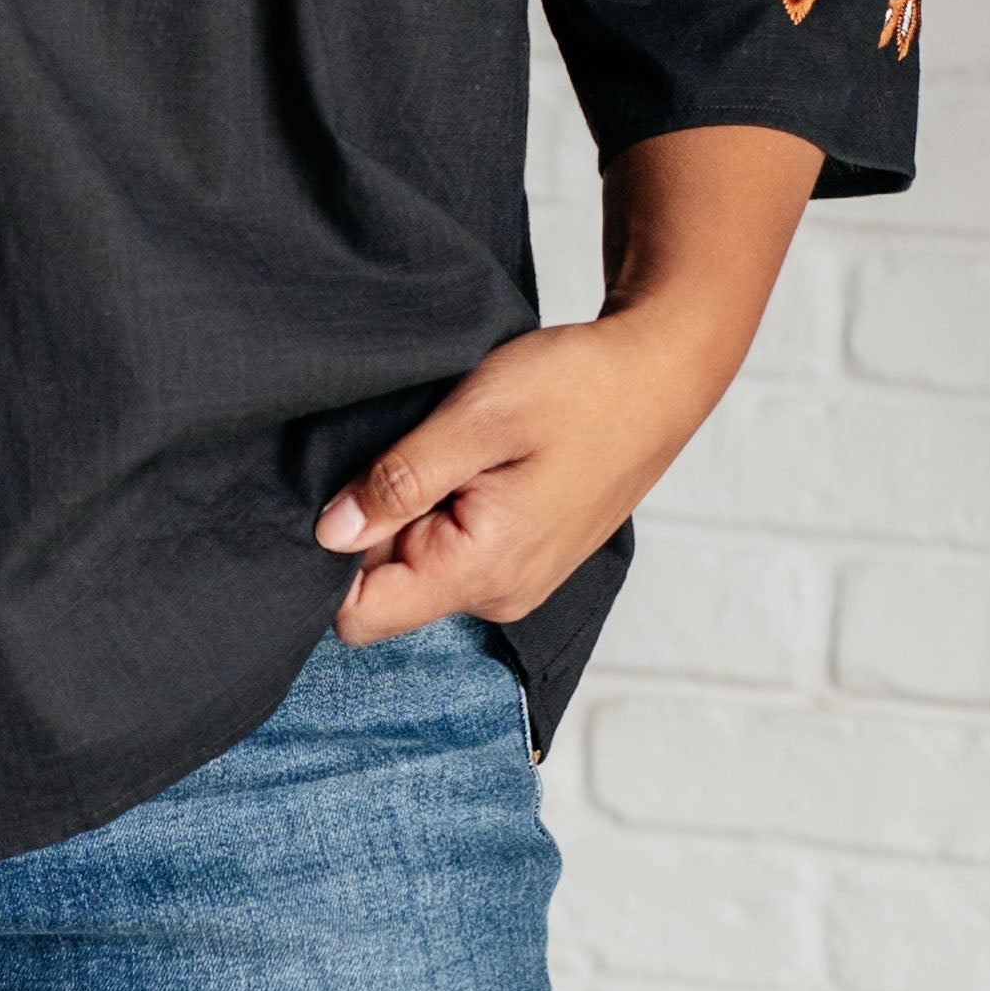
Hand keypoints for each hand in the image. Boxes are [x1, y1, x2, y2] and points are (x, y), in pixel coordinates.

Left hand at [314, 310, 706, 640]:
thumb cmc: (581, 387)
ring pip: (419, 565)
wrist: (662, 375)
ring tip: (448, 449)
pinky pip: (455, 548)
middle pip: (385, 590)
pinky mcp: (526, 556)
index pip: (359, 615)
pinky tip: (472, 458)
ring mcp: (516, 580)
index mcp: (483, 572)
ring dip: (412, 511)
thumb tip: (328, 534)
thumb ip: (397, 482)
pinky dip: (446, 506)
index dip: (327, 561)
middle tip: (406, 452)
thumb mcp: (477, 418)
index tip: (342, 494)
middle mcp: (498, 595)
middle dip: (374, 526)